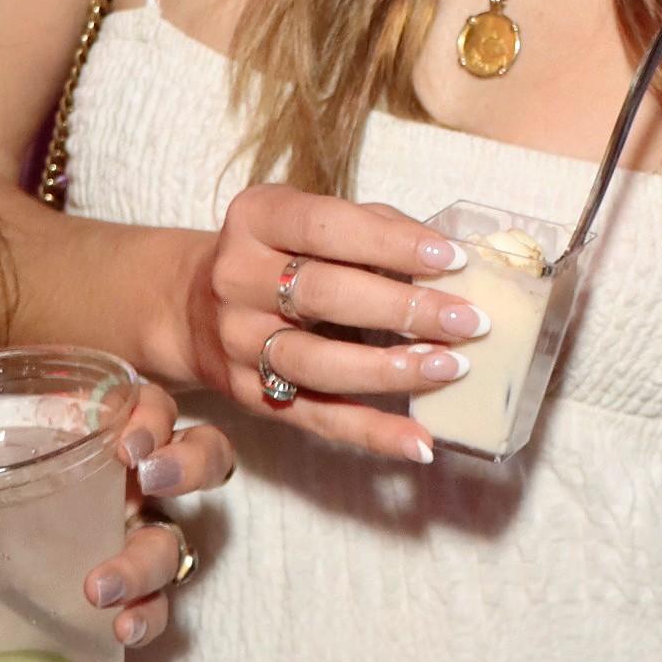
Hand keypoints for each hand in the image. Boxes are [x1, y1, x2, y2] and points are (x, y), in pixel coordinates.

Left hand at [80, 378, 234, 650]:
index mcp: (102, 435)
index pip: (153, 407)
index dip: (152, 417)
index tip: (126, 444)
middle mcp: (136, 482)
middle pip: (201, 458)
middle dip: (187, 465)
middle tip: (148, 479)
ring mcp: (140, 537)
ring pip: (178, 541)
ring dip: (146, 562)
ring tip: (100, 587)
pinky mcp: (133, 592)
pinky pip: (160, 604)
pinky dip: (148, 615)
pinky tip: (122, 629)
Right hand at [190, 185, 485, 461]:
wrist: (193, 307)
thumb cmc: (277, 254)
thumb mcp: (306, 221)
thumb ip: (372, 226)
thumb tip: (449, 255)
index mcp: (257, 219)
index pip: (326, 226)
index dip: (391, 242)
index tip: (452, 258)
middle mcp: (238, 279)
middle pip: (323, 295)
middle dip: (403, 308)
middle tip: (468, 320)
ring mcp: (240, 343)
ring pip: (318, 363)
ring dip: (390, 370)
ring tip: (451, 367)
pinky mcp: (252, 396)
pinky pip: (317, 419)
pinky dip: (372, 434)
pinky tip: (420, 442)